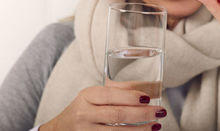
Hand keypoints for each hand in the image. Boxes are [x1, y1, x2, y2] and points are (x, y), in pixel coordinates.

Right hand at [39, 85, 165, 130]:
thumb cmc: (83, 109)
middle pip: (116, 115)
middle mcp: (85, 114)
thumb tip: (144, 92)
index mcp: (87, 95)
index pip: (110, 95)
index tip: (148, 98)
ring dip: (140, 130)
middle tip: (159, 112)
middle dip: (142, 114)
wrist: (60, 129)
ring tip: (155, 126)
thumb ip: (114, 93)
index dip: (130, 97)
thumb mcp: (92, 96)